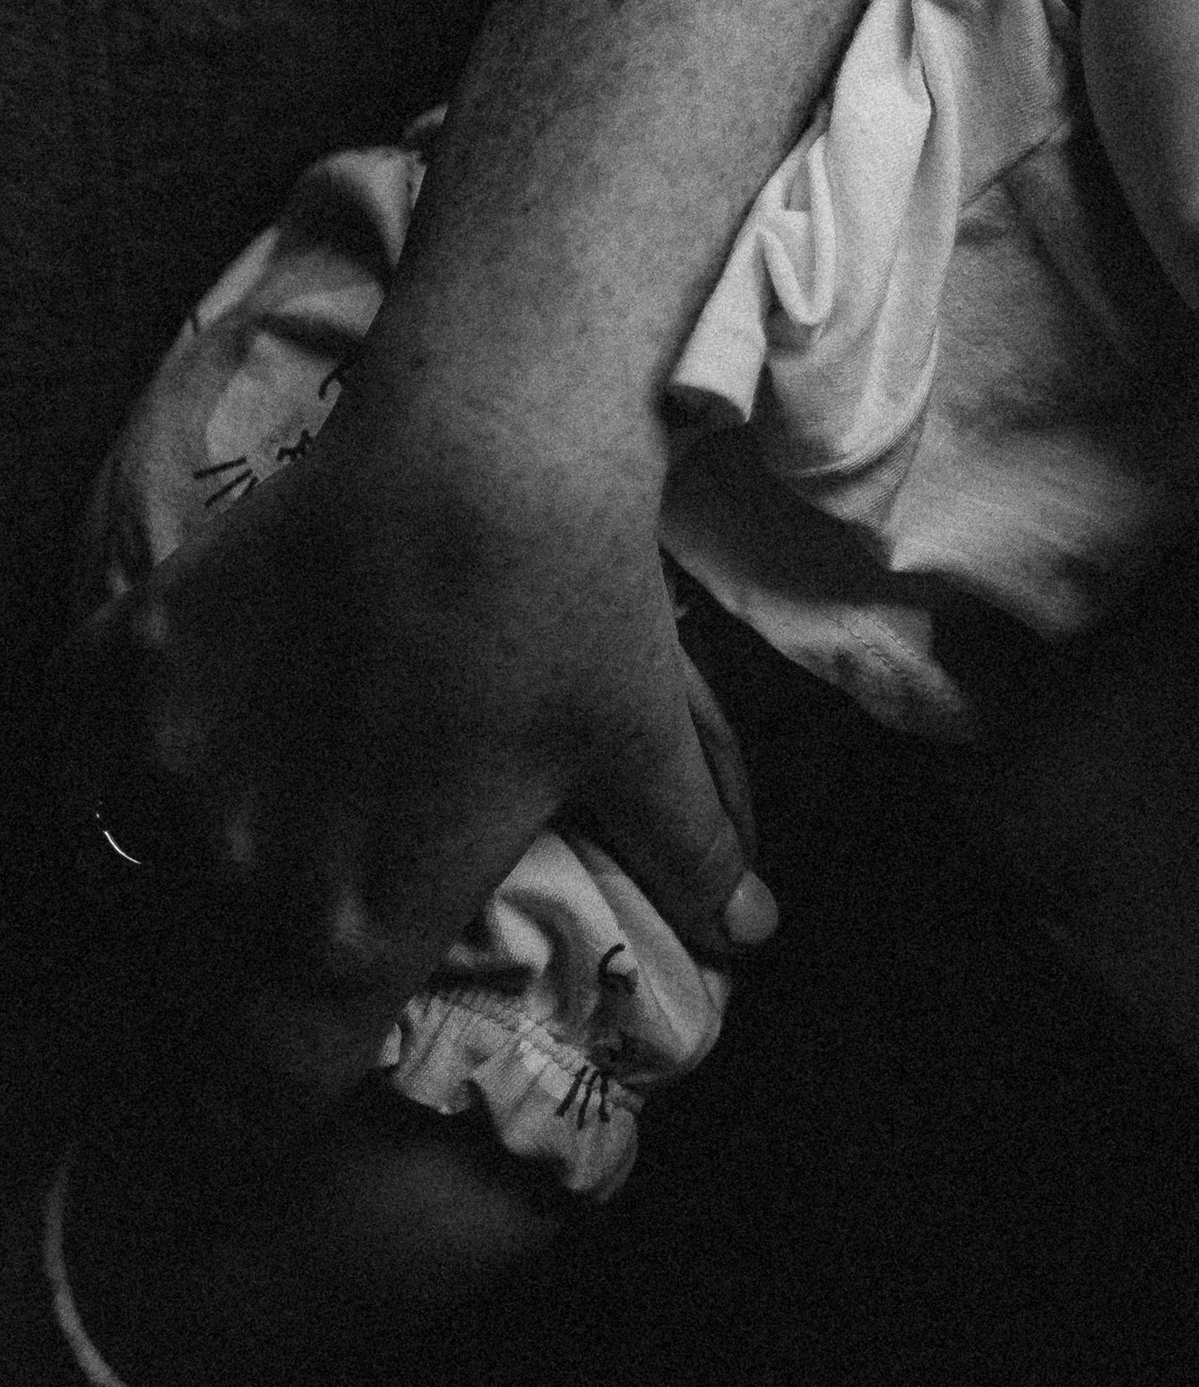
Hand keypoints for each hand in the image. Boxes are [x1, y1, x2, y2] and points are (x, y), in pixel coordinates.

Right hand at [52, 394, 772, 1153]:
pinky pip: (88, 748)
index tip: (285, 1089)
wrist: (483, 436)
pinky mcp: (133, 659)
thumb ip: (688, 857)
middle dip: (228, 990)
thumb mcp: (644, 744)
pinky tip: (195, 725)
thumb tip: (754, 928)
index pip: (257, 1103)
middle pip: (190, 993)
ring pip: (130, 873)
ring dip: (176, 876)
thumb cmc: (572, 605)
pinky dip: (121, 754)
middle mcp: (233, 872)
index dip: (264, 1119)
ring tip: (246, 828)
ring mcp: (166, 764)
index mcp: (346, 931)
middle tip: (285, 932)